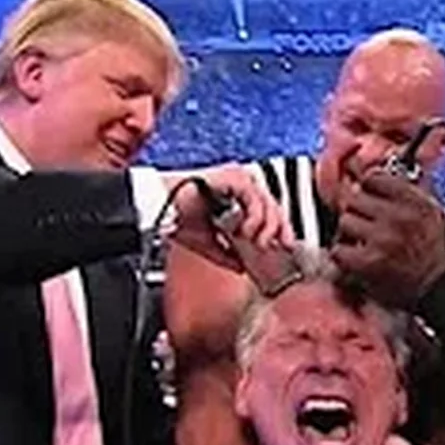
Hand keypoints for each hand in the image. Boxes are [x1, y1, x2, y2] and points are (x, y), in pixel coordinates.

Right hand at [163, 163, 294, 272]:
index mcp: (236, 194)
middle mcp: (240, 183)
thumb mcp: (209, 244)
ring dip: (265, 226)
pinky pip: (255, 197)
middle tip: (271, 247)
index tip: (285, 246)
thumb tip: (243, 267)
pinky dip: (254, 217)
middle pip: (274, 204)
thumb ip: (228, 254)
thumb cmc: (177, 220)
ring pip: (268, 201)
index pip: (270, 208)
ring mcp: (237, 177)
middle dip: (278, 229)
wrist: (159, 211)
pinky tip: (243, 230)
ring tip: (252, 240)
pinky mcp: (233, 176)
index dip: (281, 227)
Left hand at [330, 173, 444, 307]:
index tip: (368, 196)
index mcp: (414, 201)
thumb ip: (405, 189)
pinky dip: (343, 255)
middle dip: (356, 210)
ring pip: (345, 221)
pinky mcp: (369, 262)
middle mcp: (399, 217)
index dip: (367, 187)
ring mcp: (382, 239)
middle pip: (354, 198)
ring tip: (362, 242)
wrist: (436, 285)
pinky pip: (339, 249)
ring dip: (349, 233)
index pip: (374, 178)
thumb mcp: (430, 210)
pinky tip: (356, 258)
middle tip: (364, 223)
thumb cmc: (431, 248)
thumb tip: (371, 172)